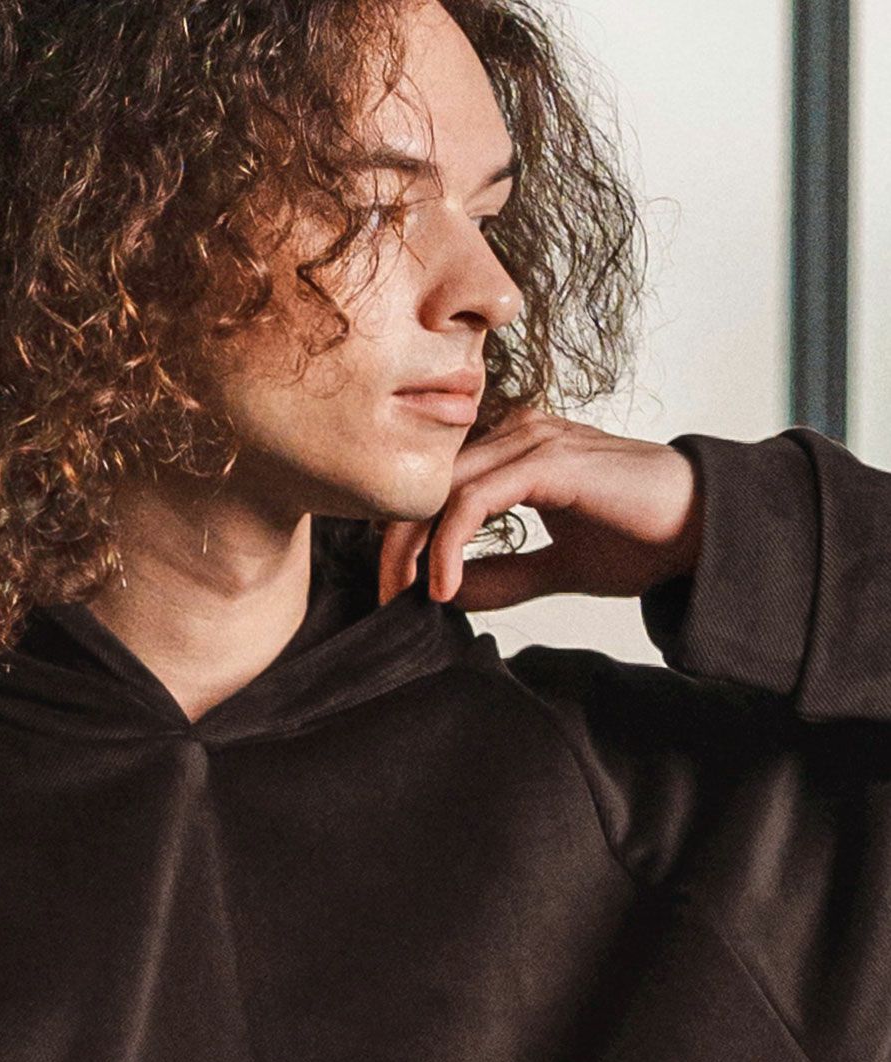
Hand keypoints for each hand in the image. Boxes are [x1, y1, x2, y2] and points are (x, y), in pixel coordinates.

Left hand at [377, 405, 704, 610]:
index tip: (396, 589)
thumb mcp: (554, 566)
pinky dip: (449, 545)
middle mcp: (519, 434)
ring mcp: (533, 441)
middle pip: (428, 483)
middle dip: (396, 543)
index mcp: (517, 451)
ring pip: (442, 489)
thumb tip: (441, 592)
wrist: (706, 529)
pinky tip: (444, 587)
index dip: (405, 536)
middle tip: (385, 597)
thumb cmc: (642, 541)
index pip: (438, 485)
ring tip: (408, 595)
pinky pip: (473, 501)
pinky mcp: (547, 460)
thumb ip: (500, 575)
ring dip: (413, 548)